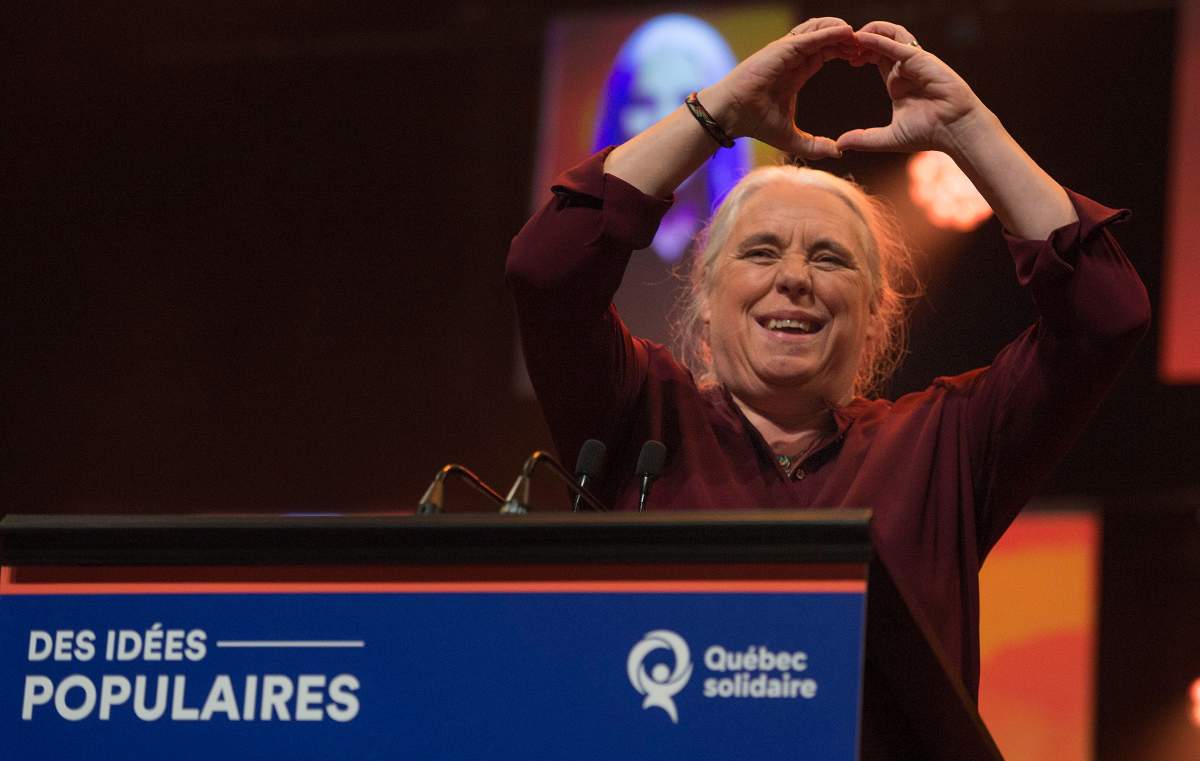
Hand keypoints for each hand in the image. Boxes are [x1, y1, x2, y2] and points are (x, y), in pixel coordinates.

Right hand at [702, 18, 856, 159]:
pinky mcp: (782, 49)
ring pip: (818, 30)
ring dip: (840, 31)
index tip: (860, 59)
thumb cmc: (754, 123)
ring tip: (858, 36)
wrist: (732, 116)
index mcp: (796, 72)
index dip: (843, 53)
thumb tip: (838, 153)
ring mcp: (786, 51)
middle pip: (825, 38)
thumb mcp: (791, 138)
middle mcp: (792, 57)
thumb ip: (815, 146)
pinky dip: (829, 32)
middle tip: (866, 46)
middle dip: (846, 40)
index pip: (825, 53)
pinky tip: (846, 32)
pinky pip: (810, 36)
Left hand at [837, 21, 985, 155]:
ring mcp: (914, 61)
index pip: (875, 58)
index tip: (841, 58)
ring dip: (868, 33)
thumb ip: (864, 139)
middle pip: (880, 42)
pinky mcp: (920, 59)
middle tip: (839, 46)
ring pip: (889, 34)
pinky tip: (861, 38)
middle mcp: (905, 68)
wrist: (955, 130)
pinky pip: (896, 43)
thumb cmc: (929, 133)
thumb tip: (839, 145)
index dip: (858, 54)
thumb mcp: (888, 138)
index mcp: (897, 82)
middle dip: (859, 42)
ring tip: (849, 38)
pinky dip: (878, 39)